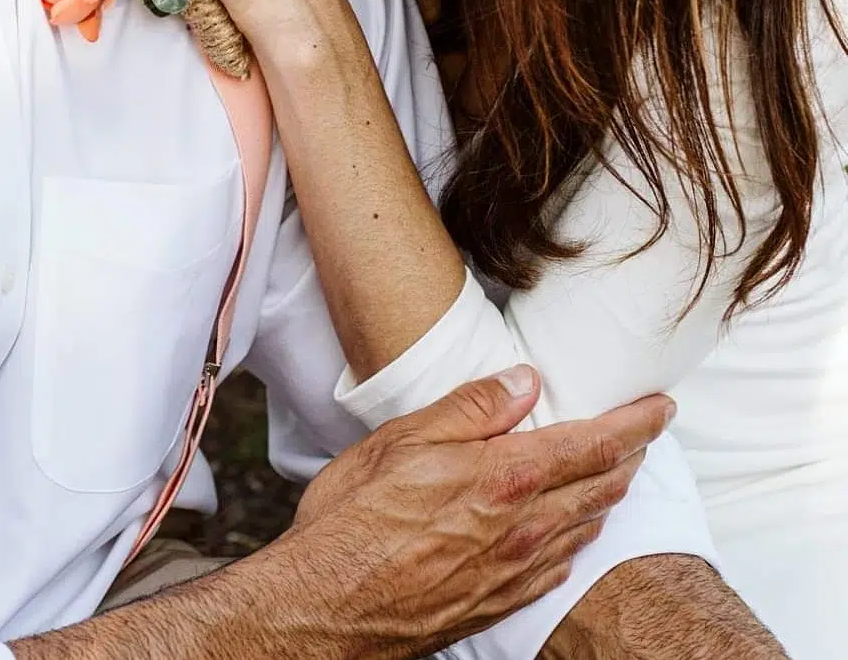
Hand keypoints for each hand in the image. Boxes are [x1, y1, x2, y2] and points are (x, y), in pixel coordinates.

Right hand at [275, 368, 673, 658]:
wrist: (329, 608)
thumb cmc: (354, 520)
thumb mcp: (402, 441)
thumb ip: (470, 409)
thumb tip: (525, 382)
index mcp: (502, 479)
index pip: (592, 445)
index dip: (635, 424)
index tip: (660, 406)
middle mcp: (522, 529)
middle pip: (602, 486)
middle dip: (633, 454)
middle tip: (650, 429)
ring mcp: (516, 572)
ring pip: (587, 526)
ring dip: (611, 492)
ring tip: (618, 468)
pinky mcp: (502, 602)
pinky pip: (562, 564)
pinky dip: (581, 534)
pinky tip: (575, 526)